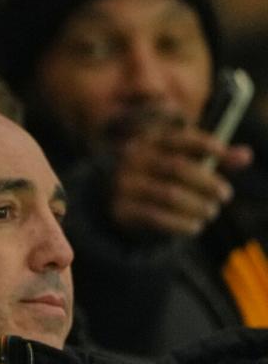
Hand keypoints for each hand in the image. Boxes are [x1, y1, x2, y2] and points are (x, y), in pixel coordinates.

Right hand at [110, 124, 252, 235]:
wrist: (118, 202)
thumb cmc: (162, 176)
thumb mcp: (184, 159)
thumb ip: (214, 156)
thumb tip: (246, 155)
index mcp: (148, 138)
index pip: (179, 138)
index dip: (206, 145)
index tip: (231, 158)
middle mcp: (132, 157)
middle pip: (177, 168)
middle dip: (207, 182)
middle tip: (226, 195)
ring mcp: (123, 182)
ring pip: (169, 194)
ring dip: (197, 205)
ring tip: (211, 212)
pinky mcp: (119, 207)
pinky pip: (155, 217)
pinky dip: (181, 224)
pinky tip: (195, 226)